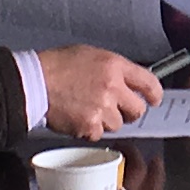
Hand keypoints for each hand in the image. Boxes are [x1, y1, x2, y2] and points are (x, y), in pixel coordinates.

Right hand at [41, 45, 164, 137]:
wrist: (34, 83)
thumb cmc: (56, 66)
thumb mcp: (90, 55)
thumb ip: (112, 69)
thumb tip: (126, 81)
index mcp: (114, 66)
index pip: (148, 82)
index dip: (154, 94)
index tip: (154, 99)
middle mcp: (112, 87)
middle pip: (138, 110)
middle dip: (129, 112)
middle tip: (116, 109)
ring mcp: (102, 108)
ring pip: (118, 124)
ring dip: (106, 120)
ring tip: (87, 108)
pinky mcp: (90, 126)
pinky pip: (99, 134)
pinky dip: (90, 129)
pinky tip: (78, 117)